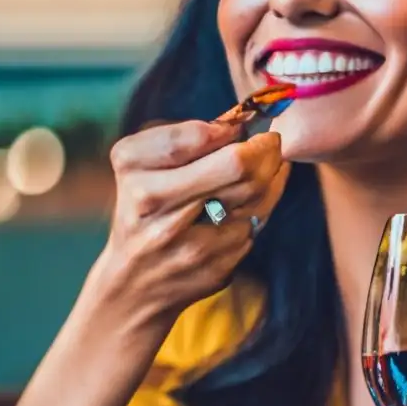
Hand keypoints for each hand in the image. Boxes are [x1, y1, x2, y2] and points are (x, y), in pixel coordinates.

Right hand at [100, 117, 287, 321]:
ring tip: (271, 163)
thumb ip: (184, 138)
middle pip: (236, 166)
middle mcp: (156, 207)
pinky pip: (256, 224)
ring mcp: (188, 242)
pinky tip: (261, 195)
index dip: (229, 128)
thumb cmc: (143, 211)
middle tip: (271, 141)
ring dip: (273, 174)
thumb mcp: (141, 166)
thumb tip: (239, 122)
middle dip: (264, 147)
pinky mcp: (216, 266)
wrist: (134, 284)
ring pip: (255, 196)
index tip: (239, 126)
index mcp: (133, 171)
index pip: (194, 137)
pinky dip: (265, 204)